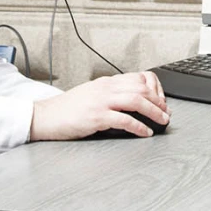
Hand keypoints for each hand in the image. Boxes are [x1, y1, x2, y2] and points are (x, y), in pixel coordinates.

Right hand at [29, 71, 168, 140]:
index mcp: (105, 82)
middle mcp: (105, 88)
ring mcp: (101, 102)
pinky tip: (145, 133)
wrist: (45, 116)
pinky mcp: (96, 117)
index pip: (138, 78)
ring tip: (162, 121)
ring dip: (154, 111)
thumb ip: (110, 94)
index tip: (161, 99)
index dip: (154, 88)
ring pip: (136, 100)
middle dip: (158, 100)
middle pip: (141, 88)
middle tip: (166, 112)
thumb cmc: (67, 108)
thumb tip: (132, 101)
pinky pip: (124, 120)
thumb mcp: (91, 94)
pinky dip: (138, 126)